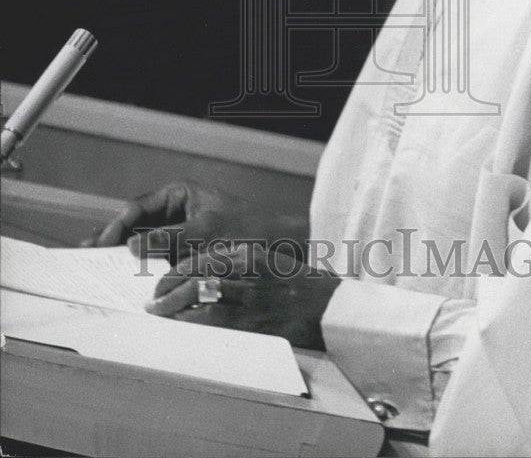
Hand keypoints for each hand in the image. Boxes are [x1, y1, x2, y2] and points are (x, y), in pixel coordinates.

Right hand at [83, 182, 247, 261]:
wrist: (277, 245)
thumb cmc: (245, 231)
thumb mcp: (205, 233)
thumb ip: (168, 239)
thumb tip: (132, 246)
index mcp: (178, 194)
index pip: (138, 207)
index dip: (117, 225)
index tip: (101, 243)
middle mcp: (174, 209)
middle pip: (135, 223)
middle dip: (112, 237)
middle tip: (85, 253)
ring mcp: (176, 230)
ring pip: (141, 240)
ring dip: (121, 252)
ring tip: (94, 263)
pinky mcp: (181, 250)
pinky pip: (155, 255)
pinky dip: (139, 264)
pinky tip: (123, 275)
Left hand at [145, 246, 339, 349]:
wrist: (329, 306)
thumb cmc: (296, 285)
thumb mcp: (268, 262)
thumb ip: (237, 264)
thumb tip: (199, 274)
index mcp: (250, 254)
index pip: (202, 258)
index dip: (177, 270)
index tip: (162, 280)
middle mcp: (248, 272)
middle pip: (196, 276)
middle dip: (169, 288)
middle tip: (152, 299)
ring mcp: (252, 297)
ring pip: (201, 298)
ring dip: (174, 306)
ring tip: (160, 312)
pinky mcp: (255, 321)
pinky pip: (216, 321)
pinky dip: (194, 322)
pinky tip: (183, 325)